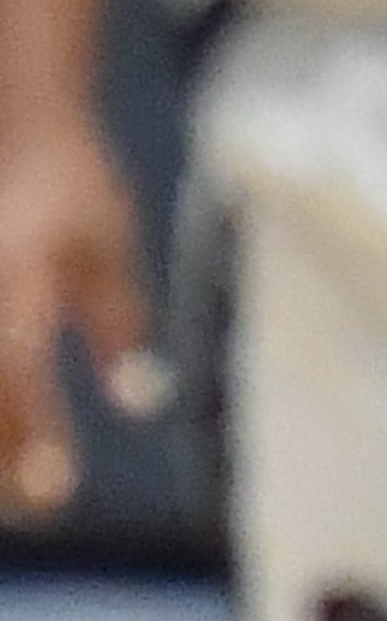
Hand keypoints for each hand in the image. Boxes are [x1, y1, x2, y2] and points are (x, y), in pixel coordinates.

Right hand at [0, 110, 159, 518]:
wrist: (9, 104)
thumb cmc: (64, 178)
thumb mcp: (105, 241)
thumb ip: (116, 319)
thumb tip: (138, 400)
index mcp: (13, 278)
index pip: (19, 373)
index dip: (33, 436)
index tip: (52, 492)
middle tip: (36, 515)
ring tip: (18, 499)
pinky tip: (11, 444)